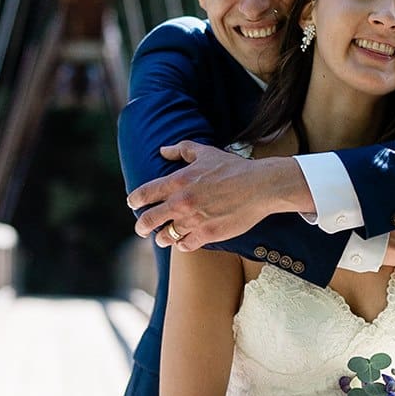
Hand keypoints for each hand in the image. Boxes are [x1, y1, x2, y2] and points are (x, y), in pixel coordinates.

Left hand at [127, 142, 307, 250]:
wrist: (260, 186)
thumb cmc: (233, 168)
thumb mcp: (206, 152)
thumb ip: (182, 150)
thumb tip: (163, 150)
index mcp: (177, 181)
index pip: (143, 194)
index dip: (134, 201)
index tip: (134, 204)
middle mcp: (181, 202)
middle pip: (147, 221)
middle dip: (141, 226)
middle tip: (141, 228)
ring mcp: (193, 220)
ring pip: (165, 236)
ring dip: (162, 237)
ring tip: (163, 237)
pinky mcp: (207, 234)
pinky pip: (185, 245)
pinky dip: (182, 244)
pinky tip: (184, 241)